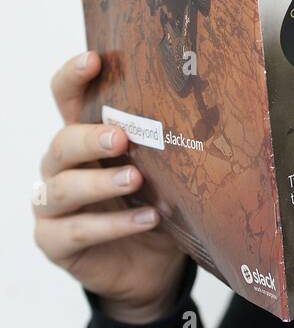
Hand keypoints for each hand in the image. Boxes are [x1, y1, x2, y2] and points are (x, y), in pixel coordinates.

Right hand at [33, 52, 187, 324]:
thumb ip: (165, 149)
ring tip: (136, 180)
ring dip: (101, 183)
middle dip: (90, 138)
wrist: (152, 268)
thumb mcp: (164, 174)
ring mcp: (51, 205)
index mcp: (84, 139)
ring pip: (63, 188)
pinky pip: (77, 231)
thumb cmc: (154, 207)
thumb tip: (208, 113)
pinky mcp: (54, 241)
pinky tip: (147, 219)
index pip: (66, 99)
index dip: (73, 78)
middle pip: (61, 143)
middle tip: (121, 138)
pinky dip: (113, 225)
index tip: (93, 59)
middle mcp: (59, 167)